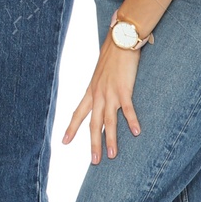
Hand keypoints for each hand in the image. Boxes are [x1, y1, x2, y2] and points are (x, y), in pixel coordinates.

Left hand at [62, 36, 141, 163]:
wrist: (120, 40)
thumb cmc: (112, 56)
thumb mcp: (100, 74)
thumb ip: (100, 86)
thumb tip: (101, 95)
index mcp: (91, 91)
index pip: (78, 113)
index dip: (71, 128)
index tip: (63, 142)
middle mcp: (98, 94)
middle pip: (93, 124)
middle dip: (93, 143)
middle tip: (93, 161)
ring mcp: (110, 93)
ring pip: (108, 121)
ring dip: (111, 140)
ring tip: (112, 155)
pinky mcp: (124, 89)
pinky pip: (127, 109)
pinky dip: (132, 121)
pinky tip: (137, 132)